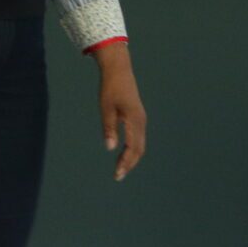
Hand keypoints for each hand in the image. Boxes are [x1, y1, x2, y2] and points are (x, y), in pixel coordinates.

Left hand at [96, 44, 147, 180]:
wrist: (119, 70)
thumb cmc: (110, 88)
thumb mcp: (106, 109)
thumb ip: (109, 129)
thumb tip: (109, 149)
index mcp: (134, 120)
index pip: (132, 148)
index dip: (125, 163)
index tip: (117, 175)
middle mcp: (141, 121)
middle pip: (139, 149)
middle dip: (129, 164)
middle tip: (118, 176)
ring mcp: (141, 119)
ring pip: (140, 144)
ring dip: (131, 157)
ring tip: (119, 168)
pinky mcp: (138, 117)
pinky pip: (139, 138)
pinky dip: (133, 149)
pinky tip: (123, 153)